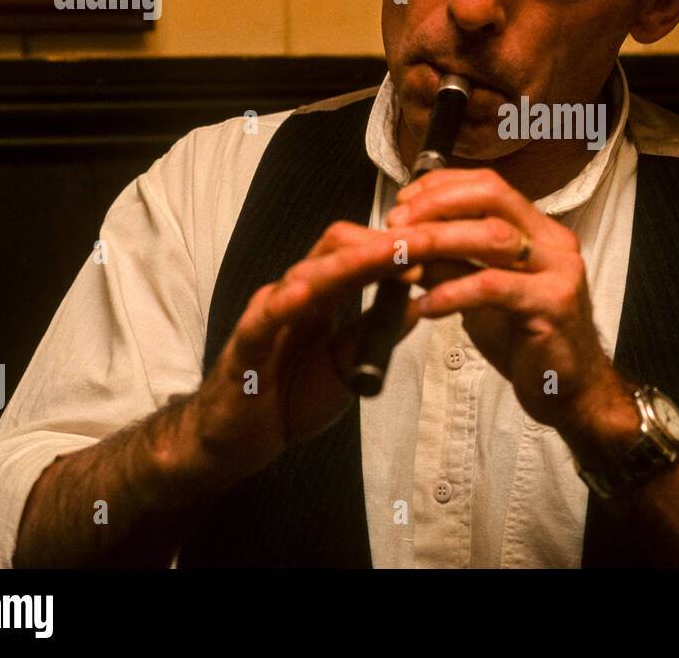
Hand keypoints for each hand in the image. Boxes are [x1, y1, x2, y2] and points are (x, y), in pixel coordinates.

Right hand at [192, 221, 422, 480]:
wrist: (237, 440)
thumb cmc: (291, 396)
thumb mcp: (349, 363)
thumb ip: (378, 331)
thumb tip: (422, 301)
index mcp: (322, 295)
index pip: (361, 253)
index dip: (400, 246)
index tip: (442, 241)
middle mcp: (294, 294)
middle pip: (337, 248)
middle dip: (385, 242)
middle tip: (429, 238)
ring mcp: (268, 315)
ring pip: (307, 276)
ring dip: (351, 264)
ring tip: (388, 253)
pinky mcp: (244, 347)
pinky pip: (263, 321)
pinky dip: (283, 305)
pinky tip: (304, 295)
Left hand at [386, 168, 616, 430]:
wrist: (570, 391)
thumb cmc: (526, 342)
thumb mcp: (479, 297)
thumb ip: (449, 267)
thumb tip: (404, 245)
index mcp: (539, 232)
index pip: (489, 186)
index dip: (442, 188)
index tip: (403, 203)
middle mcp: (554, 242)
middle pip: (493, 198)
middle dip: (437, 205)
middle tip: (396, 225)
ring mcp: (560, 271)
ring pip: (494, 238)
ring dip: (439, 241)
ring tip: (401, 256)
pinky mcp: (554, 304)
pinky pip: (496, 287)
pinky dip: (454, 292)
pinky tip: (426, 305)